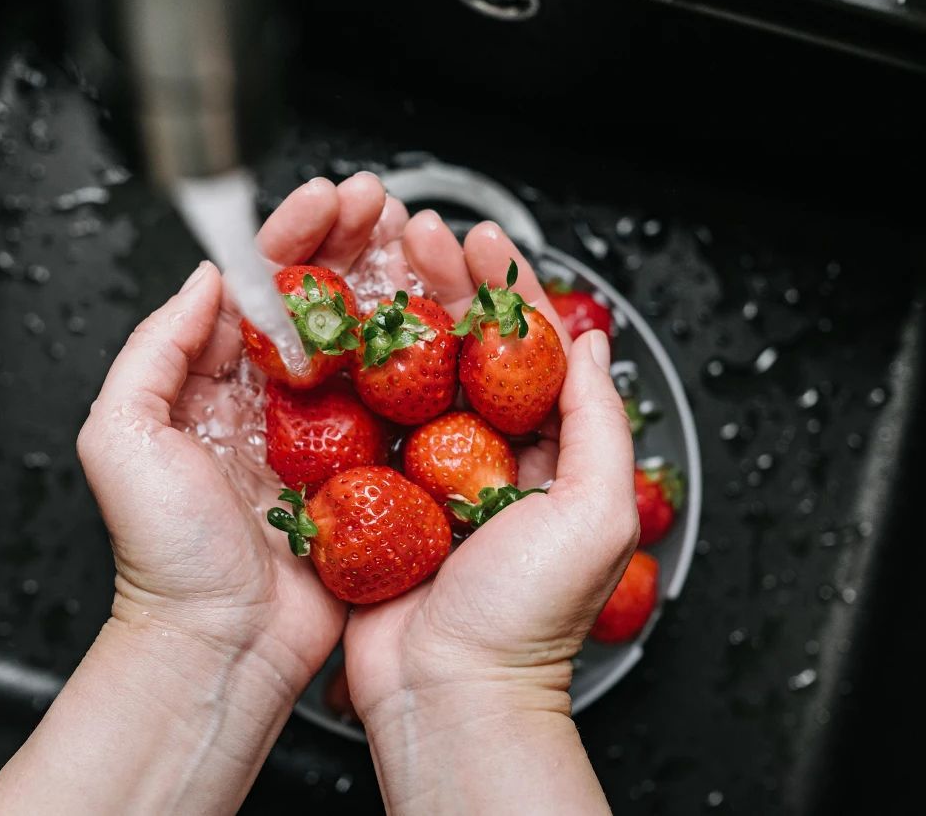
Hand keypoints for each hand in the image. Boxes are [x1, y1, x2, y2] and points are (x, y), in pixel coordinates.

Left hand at [0, 175, 407, 814]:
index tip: (325, 199)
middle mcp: (275, 402)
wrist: (221, 642)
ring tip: (419, 241)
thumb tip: (207, 281)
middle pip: (321, 302)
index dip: (293, 238)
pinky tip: (443, 327)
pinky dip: (424, 363)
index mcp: (215, 385)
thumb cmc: (164, 555)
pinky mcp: (369, 474)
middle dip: (352, 244)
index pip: (258, 289)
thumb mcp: (119, 437)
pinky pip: (400, 406)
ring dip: (395, 286)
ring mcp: (327, 436)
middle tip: (383, 204)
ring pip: (366, 342)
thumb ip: (154, 349)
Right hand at [341, 213, 638, 813]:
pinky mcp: (367, 497)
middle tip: (415, 233)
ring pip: (401, 374)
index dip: (503, 287)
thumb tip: (593, 344)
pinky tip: (325, 334)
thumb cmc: (527, 618)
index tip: (480, 240)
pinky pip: (353, 424)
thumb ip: (600, 421)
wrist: (447, 693)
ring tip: (368, 262)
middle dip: (438, 282)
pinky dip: (340, 376)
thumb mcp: (595, 511)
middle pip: (458, 346)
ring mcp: (418, 474)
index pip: (526, 349)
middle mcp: (478, 455)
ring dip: (386, 314)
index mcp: (541, 453)